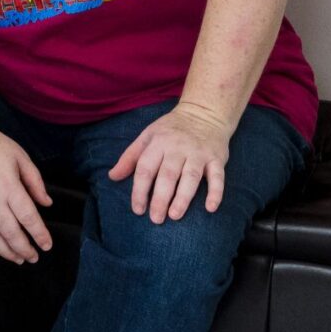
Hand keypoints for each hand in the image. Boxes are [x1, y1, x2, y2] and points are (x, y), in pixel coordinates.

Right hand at [0, 120, 54, 263]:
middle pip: (10, 233)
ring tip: (18, 259)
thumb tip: (47, 203)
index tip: (47, 245)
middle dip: (24, 249)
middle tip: (34, 257)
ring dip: (6, 252)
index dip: (39, 234)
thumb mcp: (21, 158)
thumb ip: (35, 182)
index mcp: (9, 186)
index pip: (28, 217)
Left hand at [109, 102, 233, 223]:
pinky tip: (210, 208)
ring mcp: (199, 153)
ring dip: (183, 197)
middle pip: (167, 175)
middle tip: (155, 219)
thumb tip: (112, 177)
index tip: (138, 209)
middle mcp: (178, 148)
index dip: (139, 190)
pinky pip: (218, 176)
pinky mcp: (216, 158)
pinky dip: (216, 192)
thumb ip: (130, 157)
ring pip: (191, 177)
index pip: (145, 168)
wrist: (204, 112)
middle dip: (160, 198)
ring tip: (174, 215)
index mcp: (158, 143)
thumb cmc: (171, 129)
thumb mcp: (147, 136)